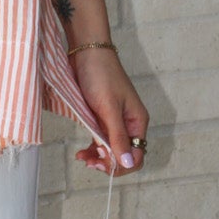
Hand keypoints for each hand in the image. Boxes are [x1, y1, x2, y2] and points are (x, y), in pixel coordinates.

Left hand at [71, 47, 149, 175]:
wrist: (86, 52)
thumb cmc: (100, 75)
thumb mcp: (109, 109)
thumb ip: (117, 137)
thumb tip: (128, 163)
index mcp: (137, 122)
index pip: (137, 155)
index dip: (120, 165)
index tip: (101, 164)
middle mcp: (128, 124)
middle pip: (123, 155)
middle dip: (108, 163)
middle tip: (89, 163)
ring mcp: (114, 121)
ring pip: (110, 149)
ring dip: (98, 158)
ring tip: (82, 158)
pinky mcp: (100, 117)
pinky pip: (100, 140)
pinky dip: (92, 148)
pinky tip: (82, 151)